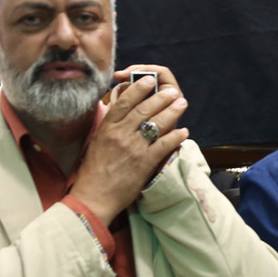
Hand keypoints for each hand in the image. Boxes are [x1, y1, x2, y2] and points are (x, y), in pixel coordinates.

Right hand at [69, 64, 188, 225]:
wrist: (94, 197)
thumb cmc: (93, 171)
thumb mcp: (97, 143)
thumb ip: (109, 126)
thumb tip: (118, 110)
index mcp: (107, 128)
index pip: (124, 101)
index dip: (138, 88)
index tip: (148, 80)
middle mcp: (120, 134)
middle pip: (144, 109)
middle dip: (161, 97)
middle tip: (172, 91)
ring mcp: (133, 148)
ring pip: (156, 123)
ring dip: (172, 111)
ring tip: (181, 103)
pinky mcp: (144, 163)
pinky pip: (164, 145)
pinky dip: (176, 137)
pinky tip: (184, 131)